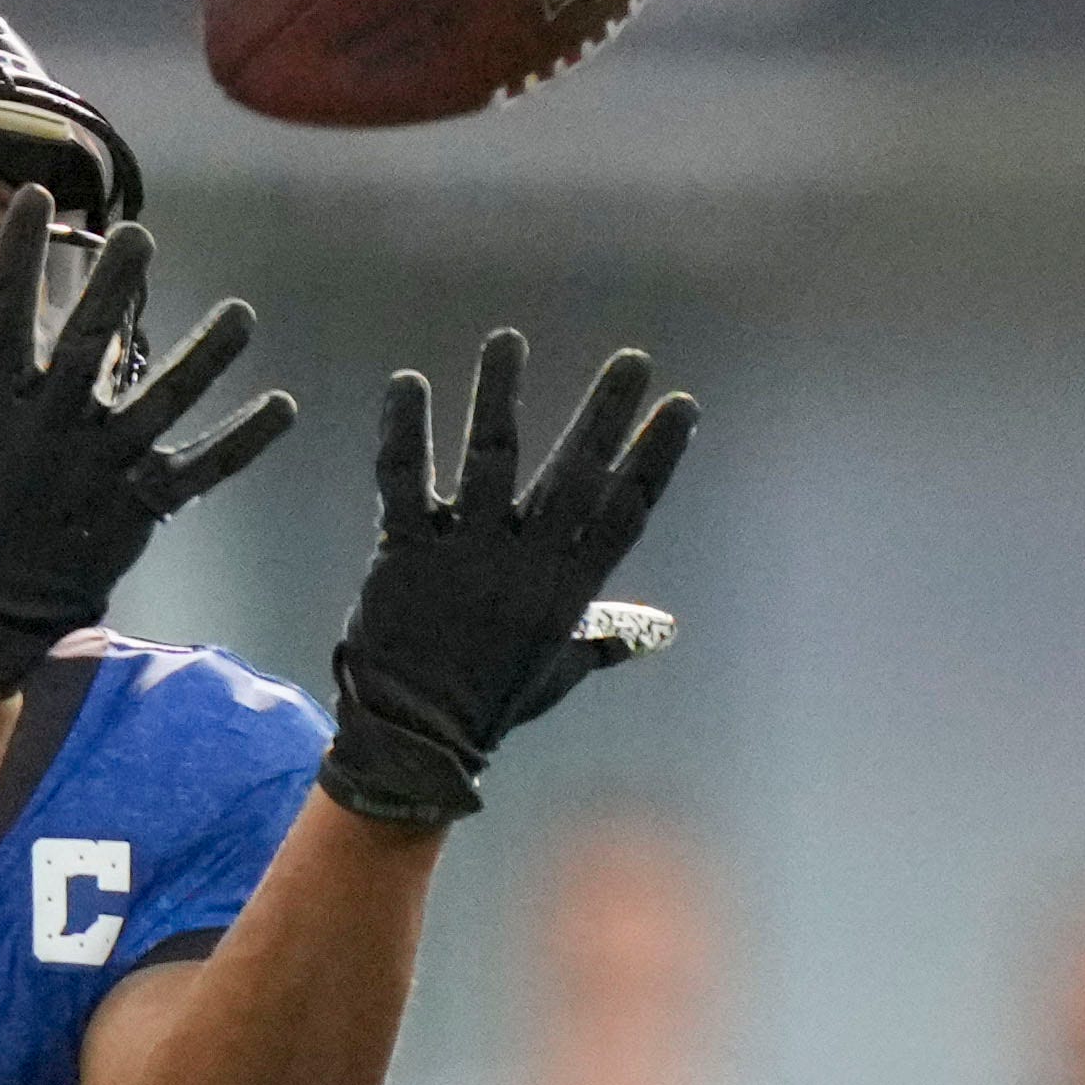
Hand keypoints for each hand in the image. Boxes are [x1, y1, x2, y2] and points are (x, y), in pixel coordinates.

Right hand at [0, 198, 301, 697]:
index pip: (7, 307)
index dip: (20, 246)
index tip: (36, 193)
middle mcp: (54, 423)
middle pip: (93, 338)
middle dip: (117, 282)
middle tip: (141, 236)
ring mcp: (102, 463)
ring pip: (164, 398)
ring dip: (207, 354)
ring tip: (242, 314)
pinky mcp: (138, 502)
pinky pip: (200, 468)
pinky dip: (242, 441)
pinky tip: (281, 407)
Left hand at [320, 332, 694, 830]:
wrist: (410, 742)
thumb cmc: (488, 704)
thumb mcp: (556, 672)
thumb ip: (603, 639)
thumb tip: (655, 630)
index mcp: (566, 591)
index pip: (624, 514)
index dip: (655, 459)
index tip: (681, 407)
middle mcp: (523, 566)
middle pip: (573, 477)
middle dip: (603, 416)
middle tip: (631, 361)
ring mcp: (463, 557)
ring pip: (489, 462)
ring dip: (499, 397)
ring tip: (507, 341)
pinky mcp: (403, 555)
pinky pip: (404, 482)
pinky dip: (404, 433)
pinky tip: (407, 383)